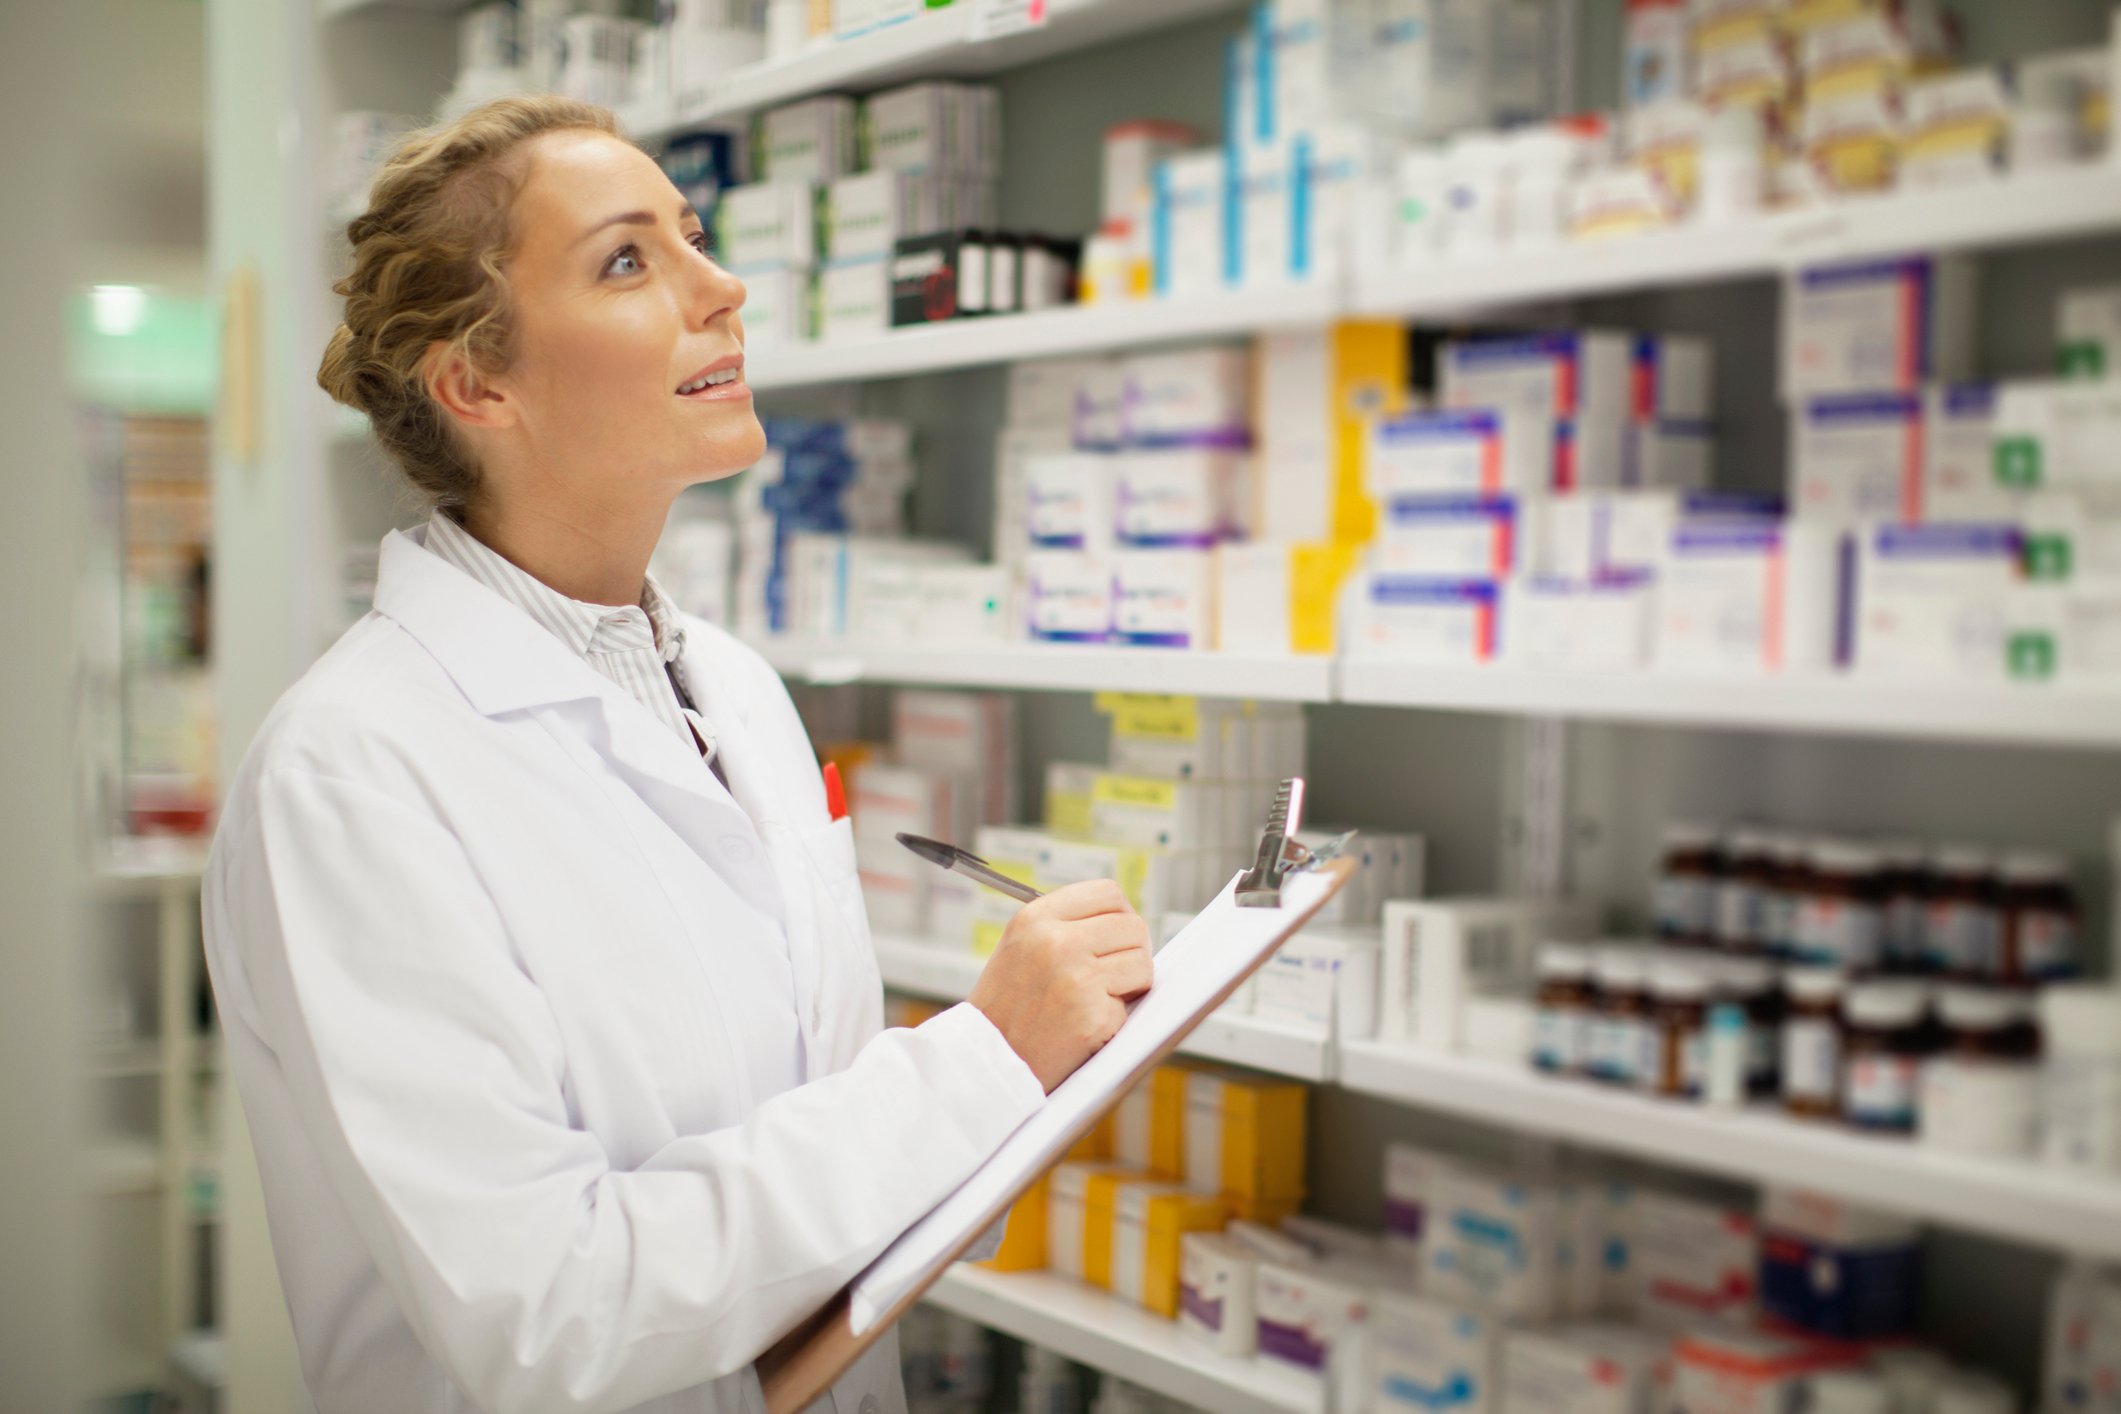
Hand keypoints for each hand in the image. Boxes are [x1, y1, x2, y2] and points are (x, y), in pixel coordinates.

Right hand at [967, 879, 1152, 1093]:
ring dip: (1131, 985)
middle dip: (1133, 951)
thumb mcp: (1020, 946)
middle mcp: (1056, 942)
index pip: (1107, 893)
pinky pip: (1129, 1006)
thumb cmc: (1005, 1007)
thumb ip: (1064, 926)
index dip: (1122, 914)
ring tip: (1100, 1000)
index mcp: (1036, 918)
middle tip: (1118, 973)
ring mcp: (1077, 978)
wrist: (985, 1059)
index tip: (1120, 934)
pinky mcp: (1093, 1015)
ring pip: (1142, 964)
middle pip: (1133, 927)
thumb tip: (1123, 921)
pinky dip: (1114, 1020)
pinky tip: (1084, 1027)